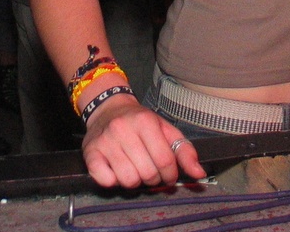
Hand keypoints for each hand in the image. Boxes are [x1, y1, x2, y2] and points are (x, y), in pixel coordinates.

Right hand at [81, 94, 205, 188]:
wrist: (108, 108)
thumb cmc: (139, 122)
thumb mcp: (165, 129)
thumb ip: (184, 151)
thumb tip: (199, 174)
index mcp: (145, 122)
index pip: (165, 161)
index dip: (171, 174)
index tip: (168, 174)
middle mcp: (123, 129)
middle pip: (148, 173)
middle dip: (153, 178)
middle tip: (150, 170)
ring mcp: (105, 141)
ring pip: (128, 180)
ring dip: (135, 181)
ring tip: (134, 169)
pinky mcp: (90, 152)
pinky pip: (105, 180)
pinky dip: (112, 181)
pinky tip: (116, 170)